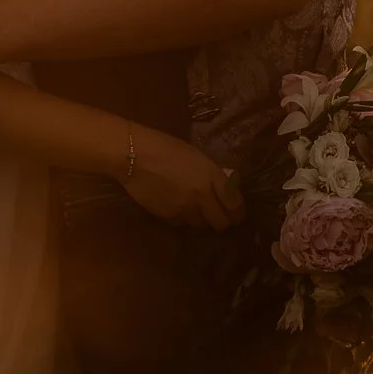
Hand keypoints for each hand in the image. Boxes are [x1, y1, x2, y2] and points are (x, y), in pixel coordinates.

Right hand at [121, 130, 244, 231]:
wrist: (134, 156)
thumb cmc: (165, 147)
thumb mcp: (195, 156)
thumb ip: (211, 174)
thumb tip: (224, 189)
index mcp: (212, 175)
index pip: (235, 203)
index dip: (238, 213)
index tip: (238, 216)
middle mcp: (202, 195)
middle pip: (221, 222)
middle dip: (222, 222)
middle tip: (218, 218)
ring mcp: (185, 208)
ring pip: (201, 225)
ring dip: (200, 220)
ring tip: (193, 209)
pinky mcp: (169, 216)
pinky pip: (182, 223)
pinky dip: (182, 218)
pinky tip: (175, 205)